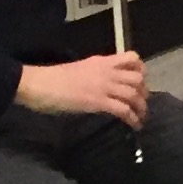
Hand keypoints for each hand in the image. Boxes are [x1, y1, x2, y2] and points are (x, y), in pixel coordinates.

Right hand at [17, 52, 147, 125]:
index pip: (132, 58)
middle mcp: (106, 72)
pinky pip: (123, 110)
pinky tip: (134, 125)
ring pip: (134, 94)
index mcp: (101, 62)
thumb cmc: (53, 78)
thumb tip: (105, 84)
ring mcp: (103, 86)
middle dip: (144, 91)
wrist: (39, 83)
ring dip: (141, 107)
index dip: (142, 70)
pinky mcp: (98, 102)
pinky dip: (132, 118)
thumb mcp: (80, 69)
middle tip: (140, 102)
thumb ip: (96, 74)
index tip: (141, 81)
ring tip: (140, 117)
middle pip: (138, 78)